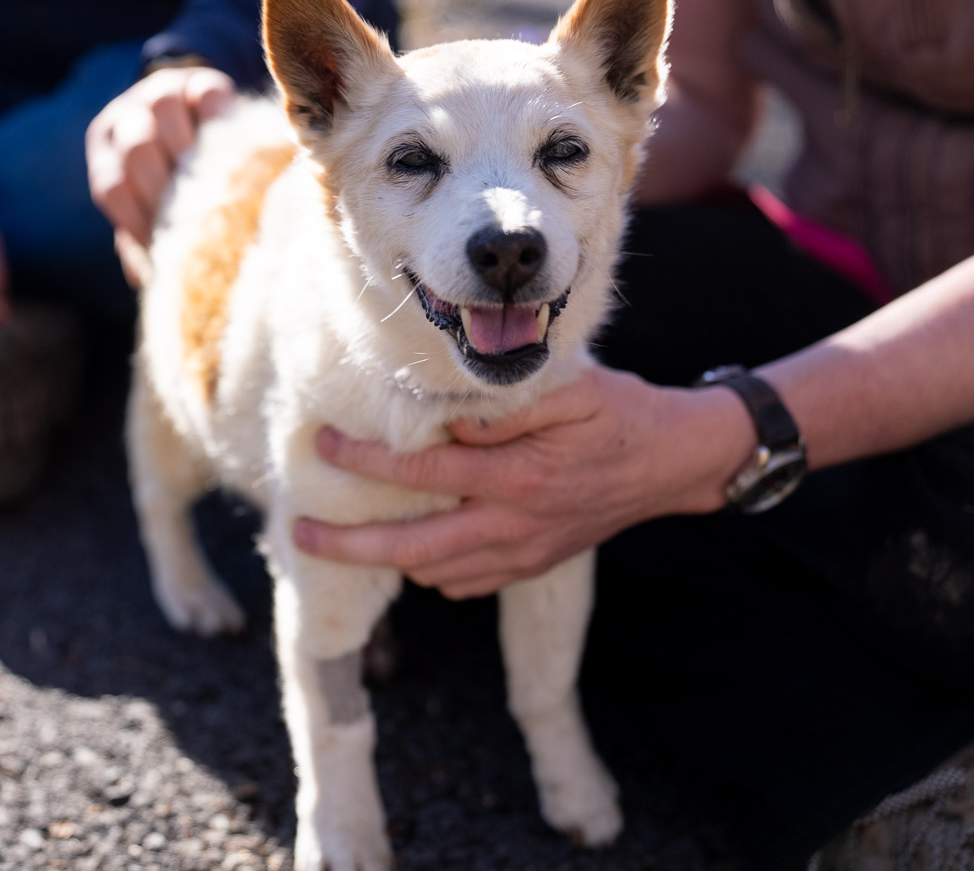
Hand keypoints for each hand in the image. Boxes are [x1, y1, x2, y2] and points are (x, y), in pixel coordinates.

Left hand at [86, 64, 233, 282]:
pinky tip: (232, 144)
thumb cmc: (173, 177)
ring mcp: (160, 92)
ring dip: (189, 147)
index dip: (139, 219)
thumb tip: (144, 278)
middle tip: (194, 211)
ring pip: (163, 109)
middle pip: (136, 148)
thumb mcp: (152, 200)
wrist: (196, 114)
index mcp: (107, 156)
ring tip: (211, 177)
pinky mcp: (200, 80)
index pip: (113, 187)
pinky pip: (206, 93)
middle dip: (166, 184)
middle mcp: (126, 120)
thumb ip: (145, 231)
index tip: (168, 244)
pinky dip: (218, 118)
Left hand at [292, 367, 753, 598]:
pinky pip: (464, 584)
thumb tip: (442, 422)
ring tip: (346, 534)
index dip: (364, 462)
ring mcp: (522, 554)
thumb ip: (503, 406)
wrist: (673, 461)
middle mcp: (514, 525)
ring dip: (386, 557)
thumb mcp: (570, 389)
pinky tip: (412, 544)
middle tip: (300, 532)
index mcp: (518, 476)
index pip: (421, 473)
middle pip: (410, 549)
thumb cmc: (618, 412)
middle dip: (347, 546)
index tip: (322, 445)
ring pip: (433, 573)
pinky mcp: (531, 566)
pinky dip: (430, 569)